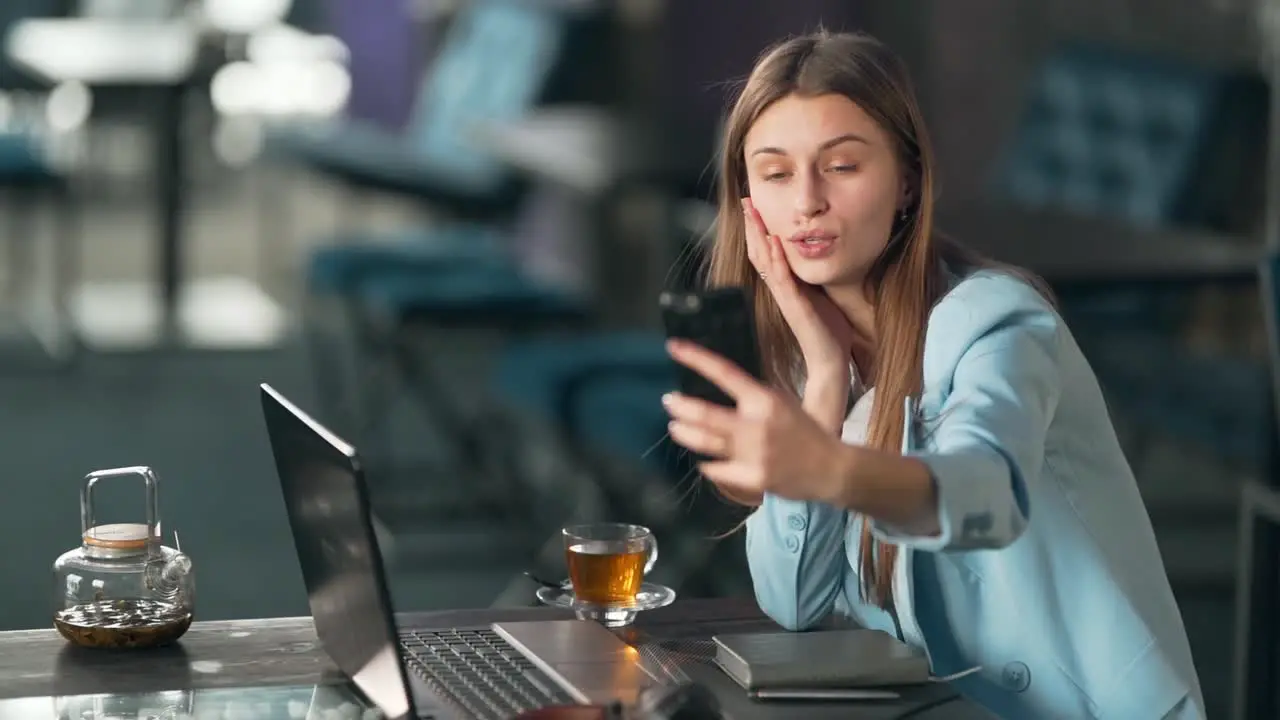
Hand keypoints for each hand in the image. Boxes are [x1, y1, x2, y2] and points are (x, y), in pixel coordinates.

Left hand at [663, 338, 847, 503]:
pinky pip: (717, 470)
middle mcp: (757, 425)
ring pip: (706, 442)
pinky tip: (703, 461)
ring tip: (675, 427)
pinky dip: (707, 464)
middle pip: (705, 414)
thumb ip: (753, 397)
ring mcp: (753, 454)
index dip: (696, 359)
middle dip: (681, 406)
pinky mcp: (752, 478)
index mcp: (765, 400)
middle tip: (668, 401)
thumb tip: (721, 385)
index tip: (673, 348)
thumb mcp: (782, 402)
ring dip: (685, 433)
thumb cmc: (805, 431)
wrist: (831, 468)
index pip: (724, 373)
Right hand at [743, 198, 854, 373]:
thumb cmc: (827, 331)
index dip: (758, 230)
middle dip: (752, 226)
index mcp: (785, 286)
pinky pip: (783, 279)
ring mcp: (785, 298)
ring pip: (766, 262)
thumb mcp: (819, 295)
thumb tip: (812, 257)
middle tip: (746, 201)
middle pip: (759, 253)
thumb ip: (810, 278)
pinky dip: (778, 259)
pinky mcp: (796, 306)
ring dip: (759, 236)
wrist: (830, 361)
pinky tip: (776, 241)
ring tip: (754, 213)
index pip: (765, 253)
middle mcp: (780, 290)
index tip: (753, 207)